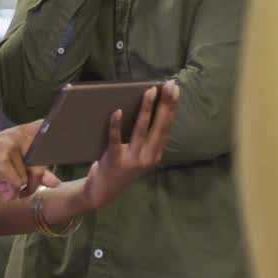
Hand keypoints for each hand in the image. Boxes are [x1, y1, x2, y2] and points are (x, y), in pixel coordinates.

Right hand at [0, 121, 59, 200]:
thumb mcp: (11, 163)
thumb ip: (34, 171)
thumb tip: (56, 183)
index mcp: (22, 132)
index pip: (47, 127)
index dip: (57, 133)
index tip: (67, 131)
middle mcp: (18, 135)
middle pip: (41, 163)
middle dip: (33, 183)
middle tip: (22, 192)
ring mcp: (11, 146)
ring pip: (30, 176)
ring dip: (21, 190)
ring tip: (7, 191)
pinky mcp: (3, 159)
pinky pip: (17, 182)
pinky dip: (10, 190)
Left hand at [79, 80, 179, 208]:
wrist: (103, 192)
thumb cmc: (121, 167)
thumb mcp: (140, 156)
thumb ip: (146, 138)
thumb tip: (148, 107)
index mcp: (155, 154)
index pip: (166, 127)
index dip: (172, 108)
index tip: (175, 89)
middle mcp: (148, 157)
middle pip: (159, 127)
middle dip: (165, 104)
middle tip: (169, 85)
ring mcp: (132, 159)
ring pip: (141, 130)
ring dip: (146, 109)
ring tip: (149, 91)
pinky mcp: (115, 160)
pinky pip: (115, 139)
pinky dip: (116, 124)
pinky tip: (117, 111)